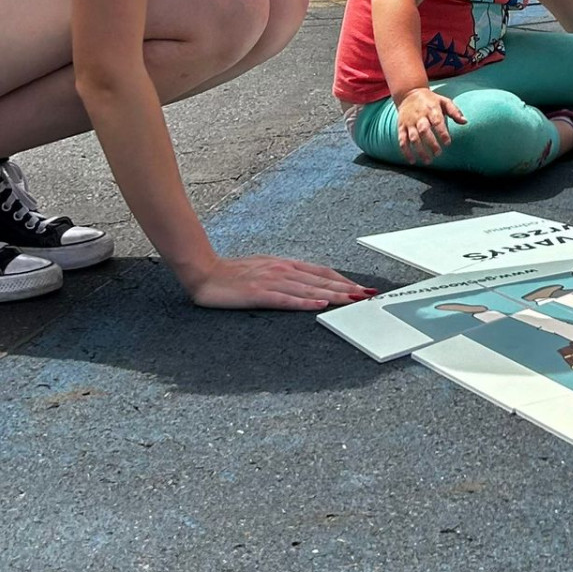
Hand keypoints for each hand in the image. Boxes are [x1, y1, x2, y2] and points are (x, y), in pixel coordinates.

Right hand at [181, 253, 371, 311]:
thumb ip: (287, 275)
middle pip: (321, 281)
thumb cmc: (234, 273)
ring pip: (309, 290)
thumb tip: (310, 284)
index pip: (322, 272)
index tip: (361, 288)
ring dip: (334, 296)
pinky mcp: (258, 293)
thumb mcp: (266, 268)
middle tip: (368, 296)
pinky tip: (319, 306)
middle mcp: (283, 270)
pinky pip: (285, 299)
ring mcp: (271, 281)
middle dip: (347, 289)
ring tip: (353, 301)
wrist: (204, 271)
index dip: (343, 280)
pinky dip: (304, 303)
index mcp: (285, 265)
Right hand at [395, 85, 463, 163]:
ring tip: (427, 161)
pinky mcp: (401, 127)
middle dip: (431, 143)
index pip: (437, 121)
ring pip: (413, 137)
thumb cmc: (431, 100)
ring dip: (420, 150)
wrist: (409, 94)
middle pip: (424, 131)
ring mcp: (409, 122)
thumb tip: (465, 121)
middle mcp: (419, 116)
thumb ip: (454, 111)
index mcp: (431, 109)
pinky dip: (406, 151)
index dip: (442, 133)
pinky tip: (413, 161)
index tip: (447, 143)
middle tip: (438, 154)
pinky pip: (402, 140)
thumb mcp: (444, 101)